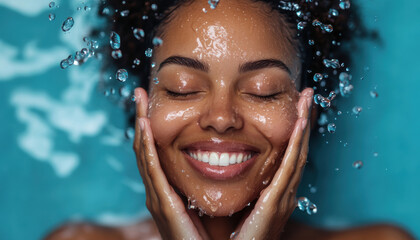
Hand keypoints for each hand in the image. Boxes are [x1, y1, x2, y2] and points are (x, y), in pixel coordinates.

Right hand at [133, 88, 209, 239]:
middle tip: (140, 93)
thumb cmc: (213, 237)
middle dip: (141, 119)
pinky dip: (147, 147)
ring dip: (141, 125)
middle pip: (146, 148)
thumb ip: (208, 183)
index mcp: (168, 190)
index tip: (152, 101)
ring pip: (144, 154)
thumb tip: (223, 160)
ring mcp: (157, 198)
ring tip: (139, 100)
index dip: (152, 127)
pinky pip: (153, 170)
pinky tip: (145, 127)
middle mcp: (158, 192)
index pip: (156, 151)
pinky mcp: (163, 204)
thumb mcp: (209, 202)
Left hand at [233, 88, 313, 239]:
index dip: (294, 132)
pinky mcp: (275, 203)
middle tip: (307, 95)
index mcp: (275, 192)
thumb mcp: (239, 207)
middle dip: (303, 121)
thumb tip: (224, 168)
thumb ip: (240, 188)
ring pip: (297, 154)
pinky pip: (289, 168)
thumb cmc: (233, 239)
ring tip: (306, 100)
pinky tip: (299, 124)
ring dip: (303, 126)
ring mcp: (283, 197)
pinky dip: (296, 145)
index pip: (288, 155)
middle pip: (297, 150)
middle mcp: (284, 193)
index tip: (296, 108)